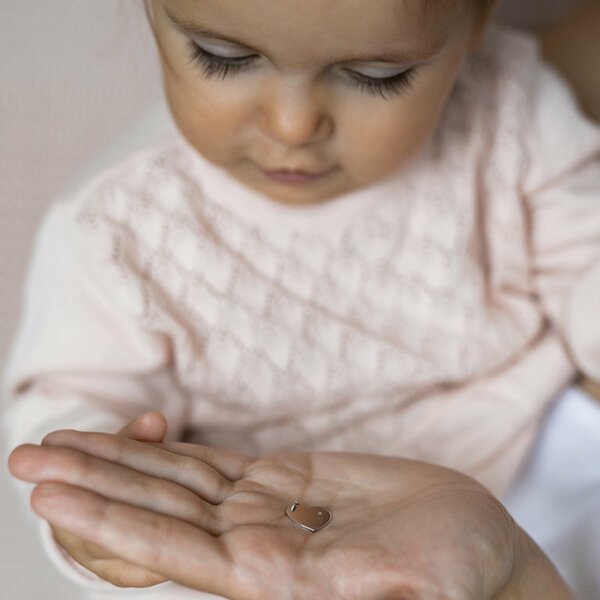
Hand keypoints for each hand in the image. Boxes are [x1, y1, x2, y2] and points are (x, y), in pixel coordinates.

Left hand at [10, 426, 524, 598]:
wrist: (474, 546)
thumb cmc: (459, 573)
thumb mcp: (421, 585)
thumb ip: (361, 593)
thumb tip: (294, 587)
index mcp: (274, 579)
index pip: (173, 549)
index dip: (111, 519)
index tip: (52, 491)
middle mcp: (254, 546)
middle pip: (156, 509)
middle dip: (91, 483)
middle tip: (25, 455)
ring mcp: (266, 509)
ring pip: (175, 481)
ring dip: (117, 461)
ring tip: (57, 441)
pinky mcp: (285, 480)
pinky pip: (213, 463)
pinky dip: (168, 449)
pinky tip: (133, 437)